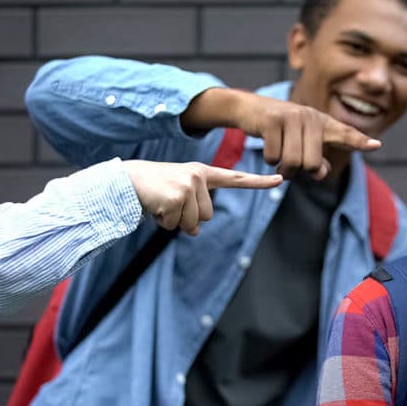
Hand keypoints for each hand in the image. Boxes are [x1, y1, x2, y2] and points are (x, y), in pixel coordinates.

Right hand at [124, 160, 282, 235]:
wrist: (125, 180)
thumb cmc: (154, 189)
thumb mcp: (180, 193)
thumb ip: (195, 208)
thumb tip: (196, 231)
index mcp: (203, 173)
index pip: (236, 178)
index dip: (259, 182)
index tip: (281, 180)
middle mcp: (198, 176)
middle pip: (206, 217)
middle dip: (186, 217)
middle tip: (169, 202)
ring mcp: (188, 185)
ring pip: (192, 224)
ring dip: (174, 220)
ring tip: (161, 203)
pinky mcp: (176, 196)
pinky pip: (175, 225)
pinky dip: (162, 222)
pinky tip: (154, 206)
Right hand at [182, 88, 379, 180]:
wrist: (250, 108)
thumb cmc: (282, 130)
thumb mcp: (302, 143)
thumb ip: (316, 160)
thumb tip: (321, 173)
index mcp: (322, 123)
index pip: (344, 134)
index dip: (359, 141)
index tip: (376, 145)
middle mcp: (311, 117)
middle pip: (312, 164)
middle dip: (300, 172)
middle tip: (291, 168)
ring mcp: (292, 117)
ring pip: (293, 162)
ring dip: (284, 170)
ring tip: (280, 162)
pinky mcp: (272, 120)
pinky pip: (274, 157)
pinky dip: (270, 161)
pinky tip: (268, 150)